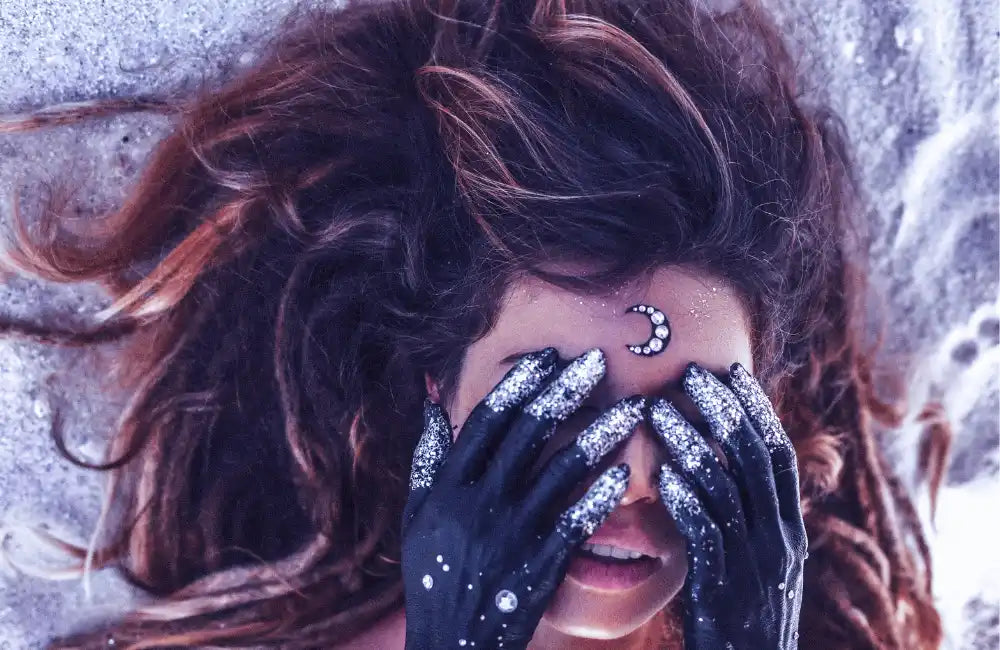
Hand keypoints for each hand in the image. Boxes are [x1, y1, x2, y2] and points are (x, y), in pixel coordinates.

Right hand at [402, 347, 646, 648]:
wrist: (452, 645)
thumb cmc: (433, 577)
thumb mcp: (417, 517)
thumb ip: (426, 459)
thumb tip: (432, 402)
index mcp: (447, 488)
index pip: (487, 420)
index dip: (518, 383)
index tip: (547, 356)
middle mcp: (479, 505)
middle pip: (528, 432)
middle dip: (566, 390)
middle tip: (599, 360)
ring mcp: (512, 536)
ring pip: (562, 471)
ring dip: (600, 434)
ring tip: (632, 407)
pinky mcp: (540, 566)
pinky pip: (577, 523)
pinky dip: (601, 496)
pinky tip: (626, 473)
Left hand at [648, 362, 806, 649]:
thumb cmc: (741, 623)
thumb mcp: (756, 566)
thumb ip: (743, 520)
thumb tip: (715, 467)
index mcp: (788, 532)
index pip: (779, 456)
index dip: (756, 410)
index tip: (731, 370)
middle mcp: (779, 544)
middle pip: (755, 462)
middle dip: (723, 412)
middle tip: (689, 374)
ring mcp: (754, 570)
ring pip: (726, 493)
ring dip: (691, 446)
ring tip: (658, 412)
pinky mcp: (723, 596)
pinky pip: (707, 540)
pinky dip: (687, 504)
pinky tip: (663, 478)